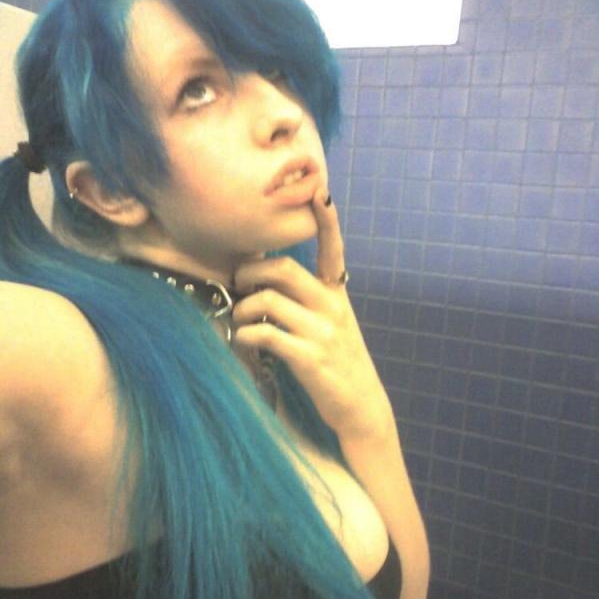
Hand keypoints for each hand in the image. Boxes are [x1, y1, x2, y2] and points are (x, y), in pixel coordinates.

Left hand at [232, 189, 391, 440]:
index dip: (327, 221)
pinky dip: (245, 335)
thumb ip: (308, 299)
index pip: (334, 249)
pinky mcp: (310, 358)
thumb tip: (264, 280)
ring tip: (241, 320)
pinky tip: (244, 341)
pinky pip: (265, 334)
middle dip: (250, 271)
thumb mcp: (332, 323)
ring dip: (243, 309)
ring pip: (268, 300)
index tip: (320, 193)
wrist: (360, 406)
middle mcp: (332, 307)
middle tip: (238, 284)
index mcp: (337, 294)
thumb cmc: (338, 361)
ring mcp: (322, 332)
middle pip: (283, 269)